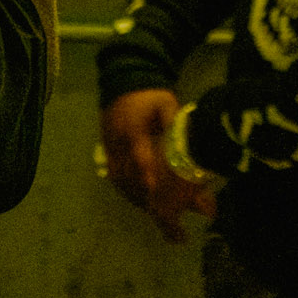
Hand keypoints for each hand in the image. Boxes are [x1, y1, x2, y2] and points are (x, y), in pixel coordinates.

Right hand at [100, 89, 218, 246]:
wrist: (122, 85)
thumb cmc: (148, 96)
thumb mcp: (165, 102)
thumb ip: (175, 121)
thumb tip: (191, 140)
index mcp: (133, 128)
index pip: (137, 153)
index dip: (144, 171)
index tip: (152, 188)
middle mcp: (118, 141)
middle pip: (127, 173)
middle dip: (143, 193)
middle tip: (161, 212)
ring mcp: (110, 148)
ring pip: (119, 178)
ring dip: (135, 195)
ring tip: (154, 212)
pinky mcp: (107, 152)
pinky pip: (114, 176)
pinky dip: (127, 189)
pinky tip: (141, 200)